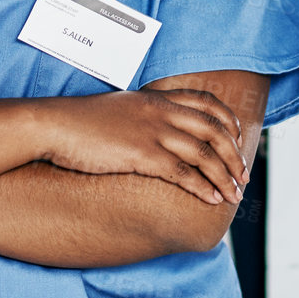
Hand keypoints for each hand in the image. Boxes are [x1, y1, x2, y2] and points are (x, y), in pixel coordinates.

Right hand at [38, 88, 247, 205]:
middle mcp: (160, 111)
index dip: (229, 122)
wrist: (54, 126)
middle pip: (214, 130)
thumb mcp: (120, 109)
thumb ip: (143, 115)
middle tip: (244, 175)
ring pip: (205, 153)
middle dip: (235, 155)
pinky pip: (183, 173)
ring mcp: (152, 132)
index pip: (207, 103)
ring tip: (234, 194)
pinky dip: (202, 187)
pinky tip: (212, 199)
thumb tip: (154, 129)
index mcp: (156, 98)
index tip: (238, 138)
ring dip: (225, 176)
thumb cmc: (81, 122)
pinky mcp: (141, 154)